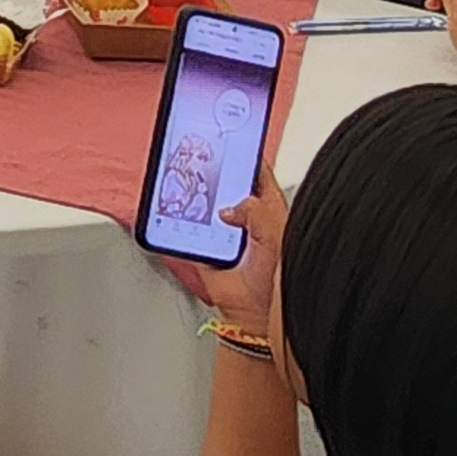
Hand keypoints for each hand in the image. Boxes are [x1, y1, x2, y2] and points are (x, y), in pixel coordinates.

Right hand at [168, 167, 287, 329]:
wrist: (257, 317)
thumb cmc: (278, 280)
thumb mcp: (274, 235)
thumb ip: (255, 211)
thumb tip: (228, 207)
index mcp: (269, 209)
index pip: (256, 172)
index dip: (245, 154)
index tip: (231, 138)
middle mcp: (245, 218)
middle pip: (226, 185)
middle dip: (213, 173)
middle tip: (201, 159)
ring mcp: (224, 234)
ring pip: (205, 205)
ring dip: (195, 198)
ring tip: (186, 183)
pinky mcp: (204, 250)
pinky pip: (187, 231)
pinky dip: (180, 223)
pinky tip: (178, 214)